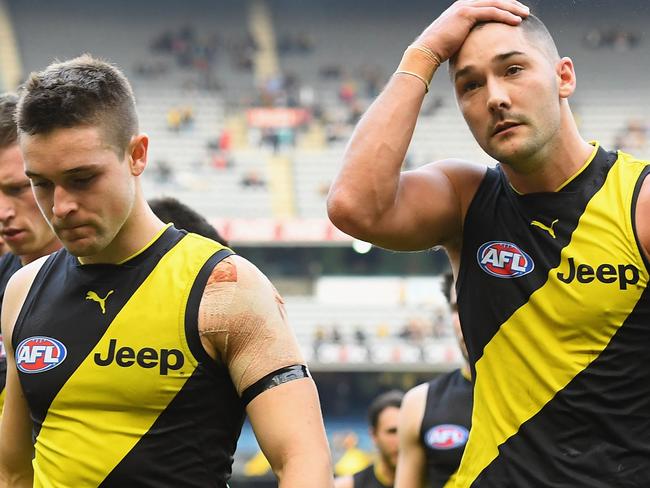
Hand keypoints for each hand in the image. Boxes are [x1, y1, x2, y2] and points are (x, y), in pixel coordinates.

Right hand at [414, 0, 529, 61]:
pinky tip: (516, 21)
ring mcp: (465, 6)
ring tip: (525, 14)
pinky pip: (492, 12)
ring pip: (496, 4)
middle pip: (494, 0)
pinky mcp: (467, 13)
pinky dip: (506, 15)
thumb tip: (476, 47)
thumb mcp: (456, 40)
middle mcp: (465, 3)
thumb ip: (467, 37)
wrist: (427, 50)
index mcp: (463, 8)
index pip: (488, 4)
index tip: (515, 14)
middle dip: (511, 5)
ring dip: (512, 8)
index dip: (503, 7)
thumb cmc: (440, 51)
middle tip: (525, 11)